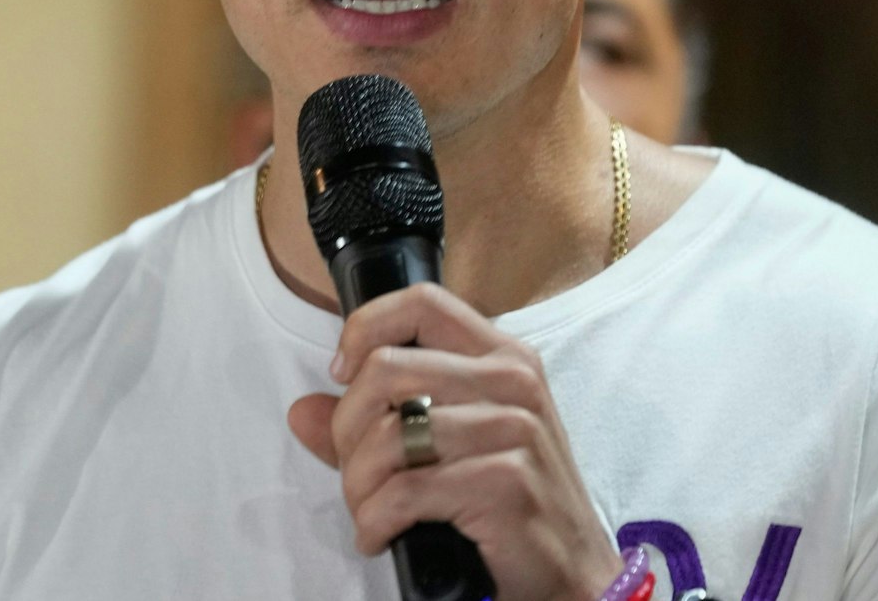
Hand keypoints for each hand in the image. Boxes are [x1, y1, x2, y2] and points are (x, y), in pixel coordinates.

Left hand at [288, 282, 623, 600]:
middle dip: (348, 430)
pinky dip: (374, 522)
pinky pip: (404, 492)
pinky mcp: (506, 483)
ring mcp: (514, 430)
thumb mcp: (451, 447)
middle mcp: (512, 382)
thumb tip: (302, 410)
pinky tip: (380, 536)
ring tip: (369, 511)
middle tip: (357, 473)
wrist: (575, 574)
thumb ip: (376, 422)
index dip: (364, 329)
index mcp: (503, 356)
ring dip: (359, 486)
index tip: (342, 375)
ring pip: (387, 436)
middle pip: (384, 370)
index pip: (421, 303)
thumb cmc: (511, 504)